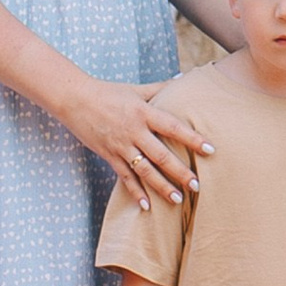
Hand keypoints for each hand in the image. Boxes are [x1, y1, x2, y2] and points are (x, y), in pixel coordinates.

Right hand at [60, 78, 212, 208]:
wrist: (76, 99)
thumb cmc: (109, 92)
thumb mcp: (136, 89)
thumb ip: (160, 87)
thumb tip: (182, 78)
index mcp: (144, 112)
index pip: (173, 127)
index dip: (192, 138)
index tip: (210, 149)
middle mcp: (134, 131)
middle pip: (161, 155)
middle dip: (180, 171)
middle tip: (198, 185)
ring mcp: (121, 146)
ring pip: (145, 171)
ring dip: (162, 186)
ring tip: (178, 200)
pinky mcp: (109, 156)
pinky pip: (125, 177)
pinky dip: (135, 192)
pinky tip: (147, 206)